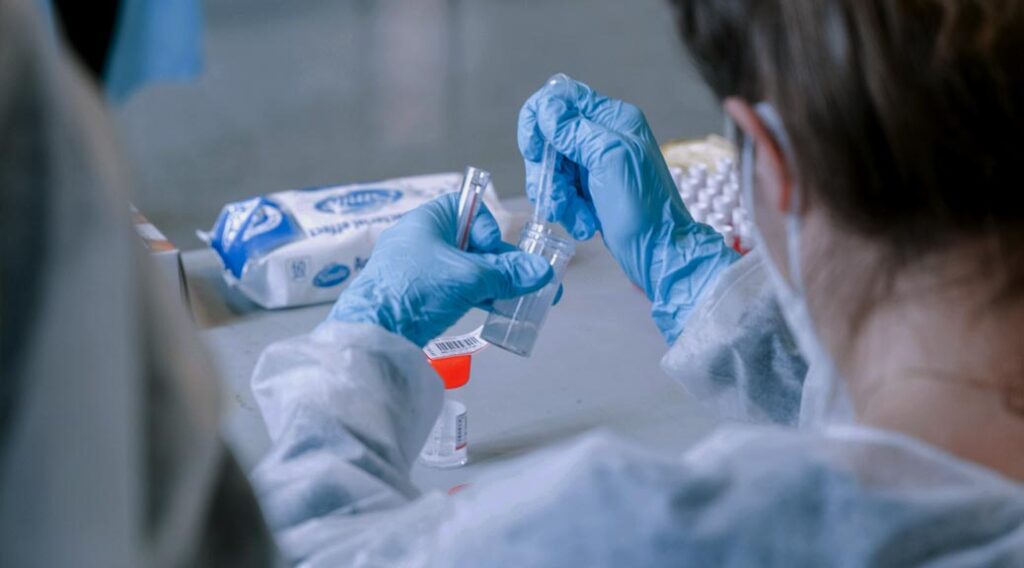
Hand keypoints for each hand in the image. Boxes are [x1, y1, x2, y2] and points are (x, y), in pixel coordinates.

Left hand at [327, 194, 553, 346]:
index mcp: (426, 220)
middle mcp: (421, 240)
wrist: (373, 332)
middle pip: (471, 242)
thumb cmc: (416, 289)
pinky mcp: (417, 296)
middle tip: (531, 280)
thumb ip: (507, 274)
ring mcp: (417, 269)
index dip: (487, 224)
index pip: (466, 206)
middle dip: (503, 262)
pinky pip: (454, 289)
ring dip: (495, 283)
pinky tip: (500, 310)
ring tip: (526, 300)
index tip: (494, 248)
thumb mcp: (468, 278)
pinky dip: (477, 296)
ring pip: (465, 269)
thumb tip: (541, 272)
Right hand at [518, 76, 737, 342]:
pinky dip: (568, 209)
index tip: (535, 152)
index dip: (539, 122)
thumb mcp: (610, 161)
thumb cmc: (644, 211)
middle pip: (549, 138)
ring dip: (558, 196)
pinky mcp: (592, 190)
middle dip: (547, 172)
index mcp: (613, 118)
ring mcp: (597, 164)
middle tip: (558, 198)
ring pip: (552, 167)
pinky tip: (585, 224)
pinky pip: (562, 190)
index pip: (560, 98)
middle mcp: (603, 136)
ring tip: (577, 217)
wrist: (660, 255)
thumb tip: (546, 107)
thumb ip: (576, 131)